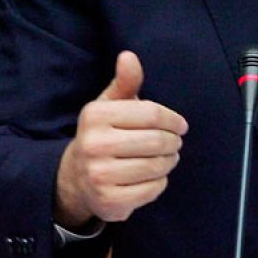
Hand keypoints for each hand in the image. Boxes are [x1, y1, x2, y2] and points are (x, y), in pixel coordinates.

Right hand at [55, 51, 188, 225]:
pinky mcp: (109, 200)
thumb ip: (125, 82)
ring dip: (169, 162)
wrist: (76, 178)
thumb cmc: (102, 134)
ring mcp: (100, 175)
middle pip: (156, 141)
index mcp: (95, 115)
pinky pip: (152, 189)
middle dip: (173, 142)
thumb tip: (129, 56)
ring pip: (157, 166)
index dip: (172, 119)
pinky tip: (153, 176)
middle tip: (175, 143)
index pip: (151, 114)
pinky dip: (160, 182)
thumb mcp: (110, 105)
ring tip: (167, 158)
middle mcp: (93, 145)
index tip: (180, 125)